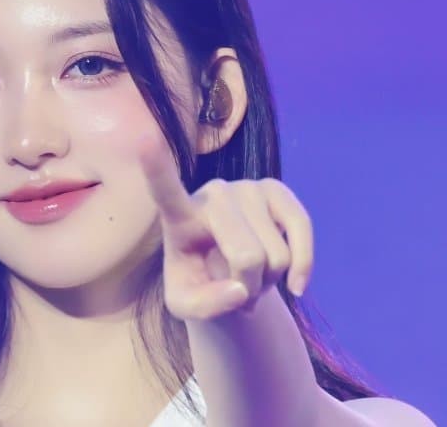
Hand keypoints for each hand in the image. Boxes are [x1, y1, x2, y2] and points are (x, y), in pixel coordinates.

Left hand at [137, 132, 313, 320]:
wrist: (229, 274)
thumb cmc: (199, 284)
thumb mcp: (187, 307)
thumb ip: (204, 307)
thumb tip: (239, 290)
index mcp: (179, 215)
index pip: (166, 191)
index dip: (157, 166)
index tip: (143, 139)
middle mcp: (212, 193)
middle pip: (247, 254)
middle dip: (249, 285)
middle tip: (236, 287)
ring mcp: (246, 187)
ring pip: (276, 254)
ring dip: (269, 279)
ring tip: (250, 275)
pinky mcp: (277, 191)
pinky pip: (301, 230)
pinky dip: (303, 267)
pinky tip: (296, 286)